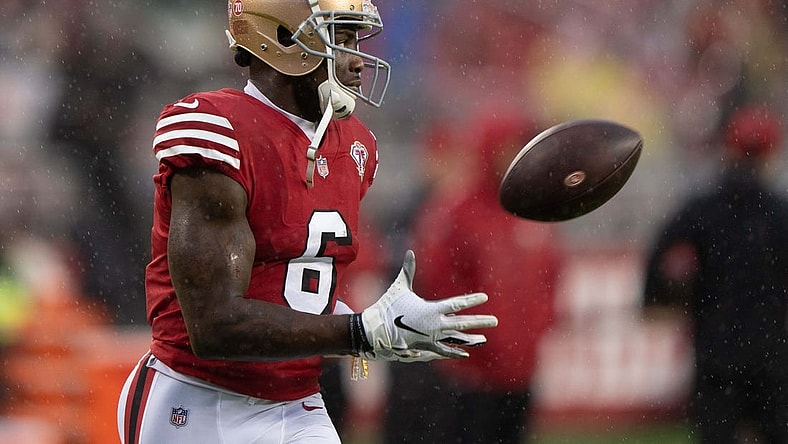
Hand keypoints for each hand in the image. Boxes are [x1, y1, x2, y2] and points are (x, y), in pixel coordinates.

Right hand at [351, 250, 497, 361]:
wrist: (375, 331)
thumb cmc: (388, 306)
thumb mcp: (399, 286)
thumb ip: (408, 270)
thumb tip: (409, 252)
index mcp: (431, 309)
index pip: (457, 304)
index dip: (471, 300)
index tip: (484, 297)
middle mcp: (435, 325)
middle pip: (462, 323)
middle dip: (480, 321)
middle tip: (495, 321)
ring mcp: (431, 338)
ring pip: (456, 339)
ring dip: (471, 339)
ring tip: (484, 339)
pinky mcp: (424, 348)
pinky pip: (444, 351)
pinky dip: (455, 352)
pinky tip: (465, 353)